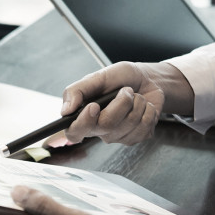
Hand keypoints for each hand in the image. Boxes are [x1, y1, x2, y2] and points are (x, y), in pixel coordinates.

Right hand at [61, 61, 193, 145]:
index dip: (83, 124)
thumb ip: (77, 90)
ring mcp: (118, 136)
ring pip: (129, 126)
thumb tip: (66, 110)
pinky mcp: (136, 137)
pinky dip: (148, 111)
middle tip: (126, 90)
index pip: (74, 132)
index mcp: (84, 116)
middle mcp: (99, 130)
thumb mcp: (97, 77)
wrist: (147, 79)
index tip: (93, 107)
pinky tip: (144, 107)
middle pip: (107, 125)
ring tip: (135, 97)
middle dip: (121, 103)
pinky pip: (144, 128)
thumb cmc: (120, 78)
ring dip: (138, 104)